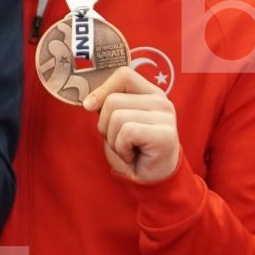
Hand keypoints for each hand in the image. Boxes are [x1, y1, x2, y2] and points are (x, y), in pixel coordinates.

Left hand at [82, 67, 181, 183]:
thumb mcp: (116, 122)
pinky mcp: (165, 134)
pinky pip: (126, 132)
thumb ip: (108, 105)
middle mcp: (161, 100)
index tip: (90, 107)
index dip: (102, 90)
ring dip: (113, 140)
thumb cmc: (133, 151)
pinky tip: (133, 156)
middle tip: (119, 141)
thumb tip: (88, 101)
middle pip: (112, 100)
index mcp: (150, 93)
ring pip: (116, 117)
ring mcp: (166, 116)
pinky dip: (122, 149)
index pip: (123, 74)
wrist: (152, 180)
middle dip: (105, 125)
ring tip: (127, 149)